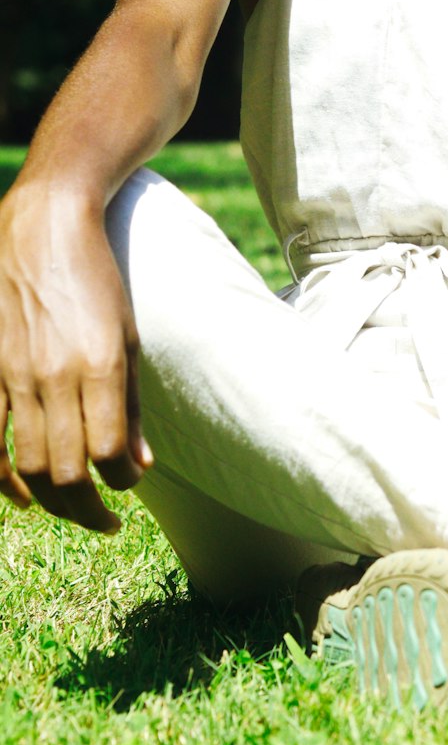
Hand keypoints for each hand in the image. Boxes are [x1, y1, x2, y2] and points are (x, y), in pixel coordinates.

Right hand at [0, 183, 152, 532]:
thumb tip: (137, 467)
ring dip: (51, 502)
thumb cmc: (97, 278)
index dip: (122, 482)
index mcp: (100, 363)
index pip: (109, 454)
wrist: (44, 225)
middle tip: (105, 520)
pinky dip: (1, 481)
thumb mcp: (129, 335)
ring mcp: (13, 373)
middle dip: (88, 508)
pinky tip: (21, 498)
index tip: (129, 483)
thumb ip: (130, 403)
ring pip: (26, 466)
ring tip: (72, 511)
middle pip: (66, 472)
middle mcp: (54, 374)